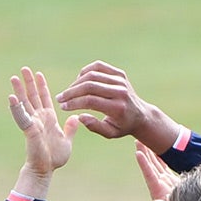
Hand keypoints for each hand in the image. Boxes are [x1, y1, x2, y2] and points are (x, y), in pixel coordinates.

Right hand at [9, 68, 78, 178]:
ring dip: (19, 90)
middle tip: (24, 68)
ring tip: (14, 77)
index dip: (42, 86)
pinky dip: (16, 107)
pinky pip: (22, 117)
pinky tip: (11, 97)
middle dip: (29, 82)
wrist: (45, 170)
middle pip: (32, 96)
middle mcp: (38, 118)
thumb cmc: (54, 158)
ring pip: (24, 103)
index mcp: (48, 119)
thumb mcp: (66, 140)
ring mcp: (32, 123)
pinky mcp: (29, 129)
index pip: (44, 98)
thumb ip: (70, 128)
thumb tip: (76, 118)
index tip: (39, 74)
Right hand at [56, 61, 179, 150]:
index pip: (90, 101)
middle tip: (60, 98)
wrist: (141, 115)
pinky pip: (98, 66)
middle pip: (89, 86)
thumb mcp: (110, 133)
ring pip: (92, 75)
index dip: (74, 103)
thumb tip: (80, 117)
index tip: (63, 107)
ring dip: (76, 83)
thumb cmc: (122, 126)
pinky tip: (78, 81)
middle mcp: (120, 92)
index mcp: (118, 108)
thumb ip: (95, 127)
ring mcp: (120, 80)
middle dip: (71, 92)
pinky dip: (85, 72)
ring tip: (68, 92)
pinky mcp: (119, 73)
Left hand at [135, 144, 177, 200]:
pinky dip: (160, 157)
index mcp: (158, 191)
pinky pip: (164, 166)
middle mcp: (159, 184)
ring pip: (156, 164)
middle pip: (150, 166)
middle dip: (144, 153)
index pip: (149, 175)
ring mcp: (164, 182)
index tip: (138, 153)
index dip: (144, 164)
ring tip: (144, 140)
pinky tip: (157, 150)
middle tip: (137, 140)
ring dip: (150, 152)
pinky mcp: (170, 181)